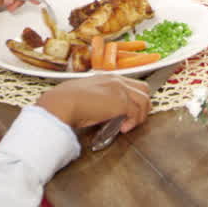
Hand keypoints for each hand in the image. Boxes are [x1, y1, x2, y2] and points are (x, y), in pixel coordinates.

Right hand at [36, 74, 151, 131]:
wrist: (62, 103)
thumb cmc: (66, 101)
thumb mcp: (85, 94)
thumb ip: (98, 98)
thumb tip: (101, 111)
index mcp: (107, 77)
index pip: (131, 84)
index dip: (133, 98)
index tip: (129, 111)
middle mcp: (117, 80)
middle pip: (144, 89)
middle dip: (143, 105)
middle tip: (134, 118)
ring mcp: (120, 90)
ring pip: (144, 100)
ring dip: (140, 115)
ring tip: (128, 125)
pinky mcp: (121, 102)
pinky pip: (136, 112)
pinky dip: (133, 122)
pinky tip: (123, 129)